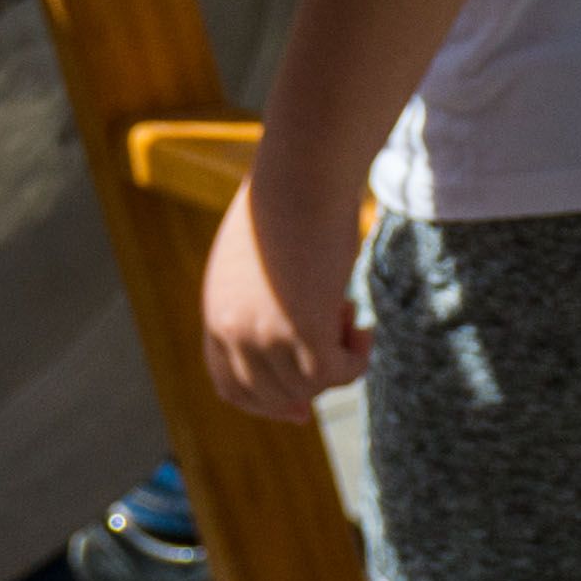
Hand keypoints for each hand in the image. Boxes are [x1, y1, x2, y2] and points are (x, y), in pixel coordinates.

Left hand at [201, 175, 368, 419]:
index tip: (301, 410)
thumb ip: (264, 298)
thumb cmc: (289, 199)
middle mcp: (232, 331)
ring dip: (338, 359)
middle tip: (345, 349)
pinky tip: (363, 325)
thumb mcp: (261, 259)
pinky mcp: (301, 331)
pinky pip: (337, 373)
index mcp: (217, 313)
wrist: (302, 171)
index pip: (231, 385)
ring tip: (348, 312)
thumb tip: (302, 321)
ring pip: (309, 386)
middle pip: (272, 395)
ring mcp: (263, 335)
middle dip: (310, 387)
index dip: (268, 404)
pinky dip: (357, 358)